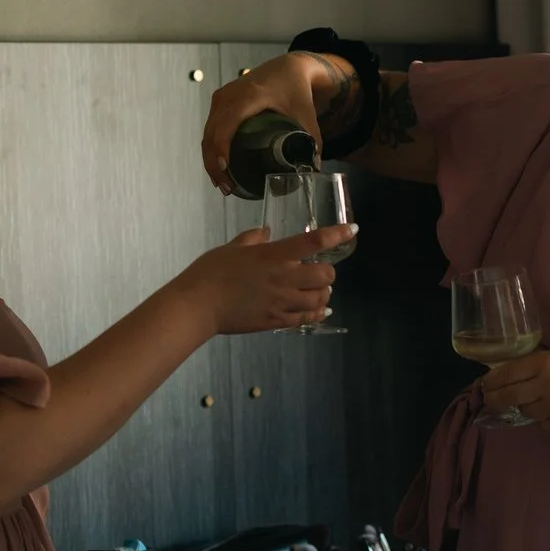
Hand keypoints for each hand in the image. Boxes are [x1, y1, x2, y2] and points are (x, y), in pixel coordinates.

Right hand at [172, 225, 350, 333]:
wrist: (197, 306)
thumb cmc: (210, 272)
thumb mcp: (231, 248)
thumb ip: (252, 239)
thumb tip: (265, 232)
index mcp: (273, 255)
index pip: (314, 241)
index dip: (337, 234)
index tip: (352, 230)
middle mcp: (284, 278)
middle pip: (326, 274)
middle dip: (327, 271)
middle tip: (318, 270)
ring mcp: (282, 302)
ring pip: (320, 298)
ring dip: (323, 293)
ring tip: (316, 290)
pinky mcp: (277, 320)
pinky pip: (307, 318)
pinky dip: (317, 313)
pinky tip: (320, 310)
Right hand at [199, 52, 328, 192]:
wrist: (287, 68)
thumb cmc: (296, 89)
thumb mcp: (306, 114)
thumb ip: (312, 141)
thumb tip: (314, 169)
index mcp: (250, 96)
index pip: (227, 124)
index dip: (222, 148)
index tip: (225, 170)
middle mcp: (230, 95)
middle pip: (212, 133)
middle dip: (214, 163)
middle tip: (227, 187)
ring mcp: (222, 97)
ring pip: (208, 132)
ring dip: (210, 158)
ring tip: (223, 183)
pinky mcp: (220, 102)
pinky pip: (210, 128)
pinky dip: (212, 148)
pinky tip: (219, 167)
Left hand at [479, 348, 549, 437]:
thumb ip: (540, 362)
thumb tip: (511, 370)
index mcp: (547, 363)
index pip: (508, 373)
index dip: (492, 380)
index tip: (485, 384)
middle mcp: (547, 386)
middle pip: (508, 396)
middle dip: (495, 399)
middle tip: (490, 400)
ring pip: (525, 412)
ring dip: (527, 407)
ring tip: (540, 402)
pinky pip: (542, 426)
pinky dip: (545, 420)